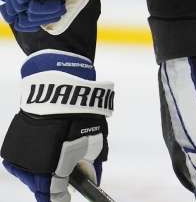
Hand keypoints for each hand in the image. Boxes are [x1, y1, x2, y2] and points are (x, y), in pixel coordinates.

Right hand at [1, 50, 111, 201]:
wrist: (57, 95)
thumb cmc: (79, 119)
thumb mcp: (94, 144)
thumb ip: (92, 167)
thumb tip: (94, 181)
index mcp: (53, 170)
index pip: (54, 194)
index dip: (60, 198)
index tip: (66, 198)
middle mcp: (32, 167)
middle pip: (40, 187)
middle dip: (51, 187)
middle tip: (61, 185)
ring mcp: (19, 158)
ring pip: (29, 175)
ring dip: (40, 174)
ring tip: (53, 165)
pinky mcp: (12, 148)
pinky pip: (21, 162)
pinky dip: (31, 162)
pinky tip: (42, 153)